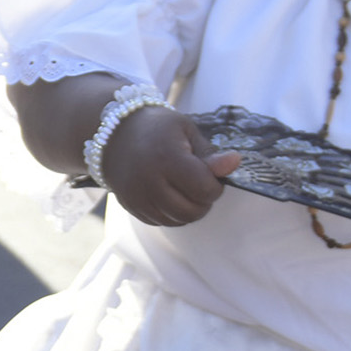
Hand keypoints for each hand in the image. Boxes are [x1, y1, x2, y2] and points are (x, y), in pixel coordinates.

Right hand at [99, 107, 242, 226]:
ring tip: (186, 190)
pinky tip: (171, 196)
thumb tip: (235, 163)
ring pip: (177, 220)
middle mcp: (150, 181)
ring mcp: (138, 197)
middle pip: (192, 210)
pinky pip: (161, 221)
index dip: (215, 185)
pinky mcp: (130, 206)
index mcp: (167, 158)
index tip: (210, 173)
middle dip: (204, 201)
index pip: (205, 189)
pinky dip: (172, 214)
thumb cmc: (157, 128)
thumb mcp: (186, 131)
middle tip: (200, 184)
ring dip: (190, 209)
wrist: (115, 132)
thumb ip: (210, 154)